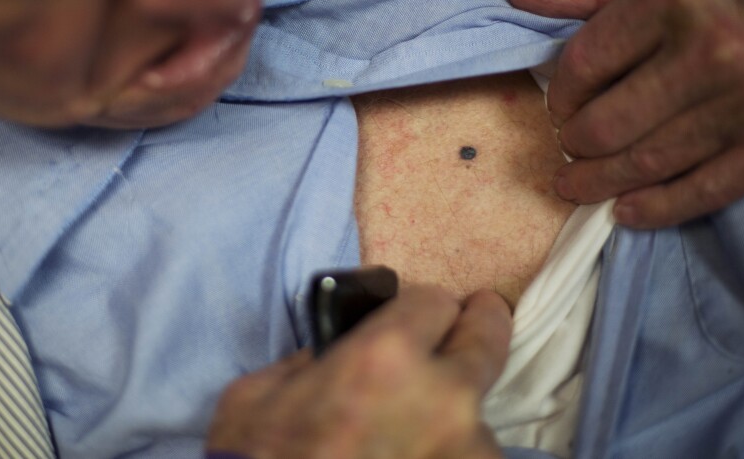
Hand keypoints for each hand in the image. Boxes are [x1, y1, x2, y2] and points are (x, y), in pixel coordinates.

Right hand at [206, 287, 511, 458]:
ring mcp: (469, 450)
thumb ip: (311, 360)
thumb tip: (340, 350)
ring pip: (477, 410)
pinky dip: (449, 454)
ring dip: (451, 412)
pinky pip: (472, 454)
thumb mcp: (257, 396)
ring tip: (411, 434)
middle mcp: (444, 397)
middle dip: (477, 326)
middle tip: (470, 322)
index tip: (418, 315)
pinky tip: (413, 457)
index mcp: (385, 357)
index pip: (435, 301)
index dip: (420, 307)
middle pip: (486, 340)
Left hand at [509, 0, 743, 228]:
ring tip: (574, 187)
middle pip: (608, 123)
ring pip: (648, 161)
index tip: (560, 104)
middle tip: (568, 146)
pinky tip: (627, 212)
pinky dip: (660, 208)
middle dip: (575, 143)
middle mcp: (713, 52)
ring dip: (600, 183)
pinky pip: (706, 189)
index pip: (587, 63)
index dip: (562, 93)